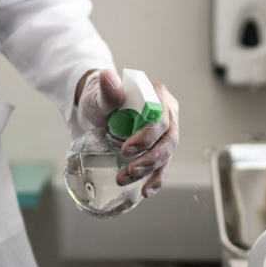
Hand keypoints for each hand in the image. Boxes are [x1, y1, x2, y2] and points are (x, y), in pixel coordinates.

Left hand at [76, 69, 179, 198]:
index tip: (126, 149)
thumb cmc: (101, 100)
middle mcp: (167, 114)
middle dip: (149, 158)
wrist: (97, 112)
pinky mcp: (159, 147)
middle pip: (168, 139)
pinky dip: (156, 179)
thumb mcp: (99, 96)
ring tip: (126, 179)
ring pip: (166, 154)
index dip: (147, 135)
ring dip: (149, 170)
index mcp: (156, 96)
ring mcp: (165, 132)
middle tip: (128, 171)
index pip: (160, 117)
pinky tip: (147, 190)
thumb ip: (106, 90)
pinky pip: (162, 165)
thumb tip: (107, 76)